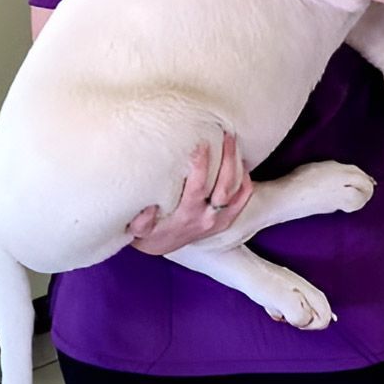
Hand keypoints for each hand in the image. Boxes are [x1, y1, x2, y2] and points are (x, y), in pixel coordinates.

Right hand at [127, 133, 252, 255]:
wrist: (159, 248)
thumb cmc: (148, 232)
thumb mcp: (137, 229)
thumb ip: (140, 221)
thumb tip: (149, 207)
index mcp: (186, 215)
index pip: (198, 187)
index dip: (201, 166)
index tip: (201, 144)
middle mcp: (206, 218)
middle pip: (225, 186)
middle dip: (228, 159)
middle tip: (227, 136)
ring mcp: (218, 220)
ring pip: (237, 191)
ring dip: (238, 166)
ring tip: (234, 143)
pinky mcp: (225, 221)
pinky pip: (242, 200)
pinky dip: (245, 182)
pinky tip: (241, 164)